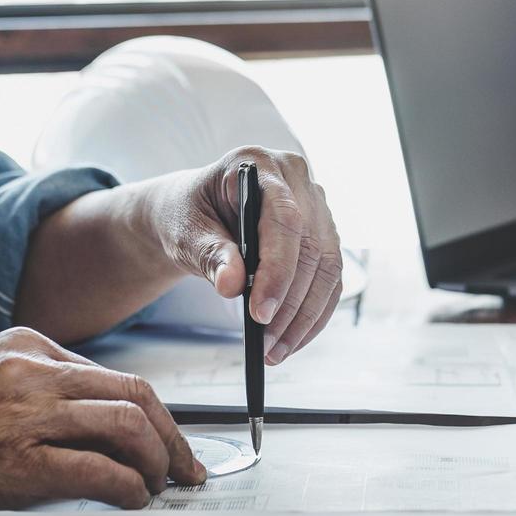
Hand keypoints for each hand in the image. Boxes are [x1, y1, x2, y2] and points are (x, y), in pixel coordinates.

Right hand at [0, 327, 204, 508]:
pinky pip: (96, 470)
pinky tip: (131, 499)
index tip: (171, 441)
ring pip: (126, 425)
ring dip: (156, 462)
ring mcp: (25, 412)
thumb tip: (102, 430)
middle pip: (137, 394)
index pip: (118, 377)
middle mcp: (34, 371)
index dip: (157, 414)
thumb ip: (42, 390)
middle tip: (185, 469)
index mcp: (30, 347)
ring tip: (159, 487)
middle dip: (173, 437)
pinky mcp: (13, 459)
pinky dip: (127, 487)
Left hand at [145, 146, 342, 363]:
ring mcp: (316, 205)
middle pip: (312, 247)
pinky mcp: (323, 233)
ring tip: (276, 350)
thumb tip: (232, 285)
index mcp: (259, 165)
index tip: (260, 314)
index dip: (278, 270)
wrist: (195, 212)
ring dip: (306, 316)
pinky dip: (314, 314)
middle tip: (266, 344)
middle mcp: (296, 179)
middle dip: (291, 303)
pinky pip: (329, 279)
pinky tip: (291, 340)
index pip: (284, 219)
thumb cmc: (188, 214)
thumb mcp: (185, 232)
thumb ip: (209, 254)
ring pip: (328, 267)